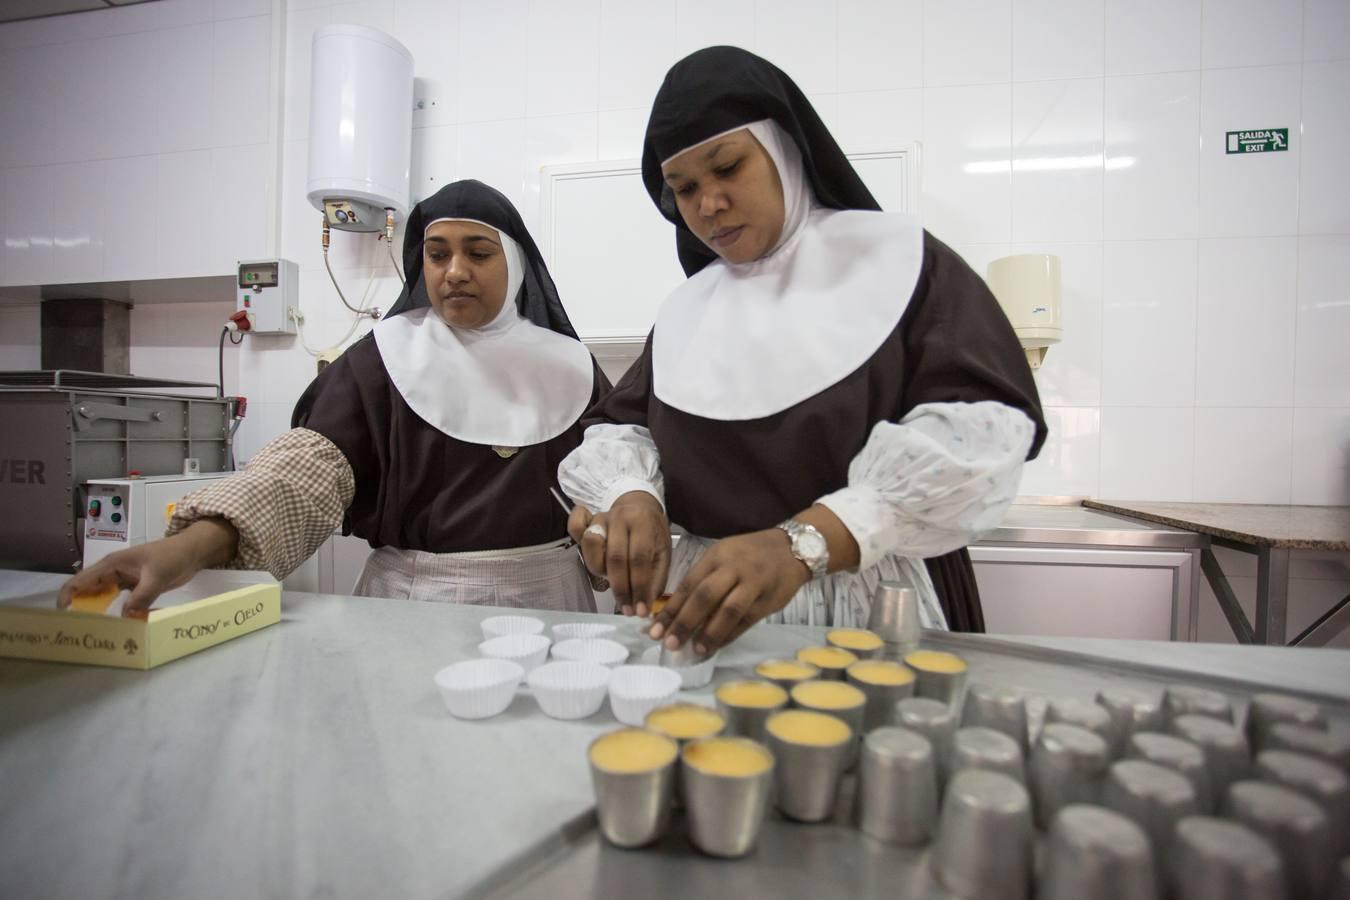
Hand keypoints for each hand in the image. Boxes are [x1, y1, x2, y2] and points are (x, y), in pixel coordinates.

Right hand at [57, 519, 237, 616]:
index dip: (67, 596)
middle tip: (81, 630)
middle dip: (82, 608)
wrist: (192, 552)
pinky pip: (121, 602)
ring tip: (97, 631)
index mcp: (112, 565)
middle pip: (89, 591)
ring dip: (101, 612)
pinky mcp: (135, 588)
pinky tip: (121, 626)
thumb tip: (126, 617)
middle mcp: (113, 573)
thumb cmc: (172, 556)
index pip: (80, 580)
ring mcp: (124, 581)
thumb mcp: (157, 576)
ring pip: (105, 598)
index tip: (63, 615)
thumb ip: (141, 596)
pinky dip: (119, 613)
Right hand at [566, 491, 669, 615]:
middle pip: (615, 557)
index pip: (639, 559)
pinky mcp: (587, 519)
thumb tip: (644, 607)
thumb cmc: (653, 533)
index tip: (640, 610)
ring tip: (613, 583)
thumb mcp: (663, 553)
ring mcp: (601, 517)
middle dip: (621, 588)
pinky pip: (575, 527)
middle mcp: (620, 517)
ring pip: (592, 547)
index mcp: (643, 523)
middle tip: (627, 608)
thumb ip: (655, 579)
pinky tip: (591, 553)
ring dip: (601, 571)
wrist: (641, 506)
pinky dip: (577, 537)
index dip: (638, 587)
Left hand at [650, 528, 809, 654]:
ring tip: (695, 649)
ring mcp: (752, 583)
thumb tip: (676, 611)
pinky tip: (716, 645)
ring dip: (709, 633)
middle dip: (684, 622)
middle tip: (669, 643)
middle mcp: (733, 568)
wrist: (792, 548)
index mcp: (716, 556)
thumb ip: (704, 579)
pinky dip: (730, 635)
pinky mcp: (768, 600)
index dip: (671, 608)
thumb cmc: (751, 554)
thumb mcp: (724, 556)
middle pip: (704, 597)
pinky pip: (746, 620)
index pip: (688, 584)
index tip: (655, 627)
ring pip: (727, 610)